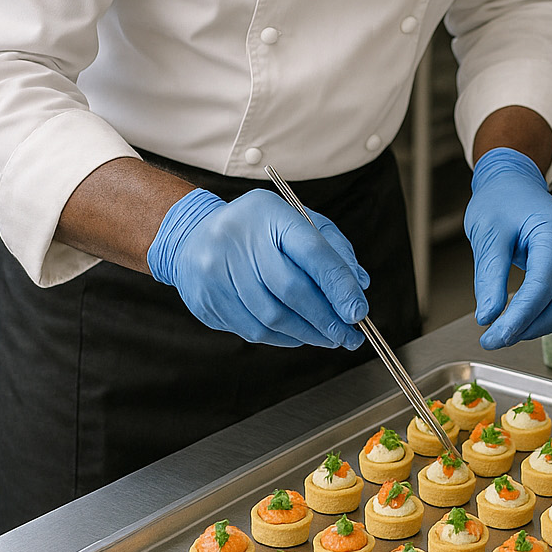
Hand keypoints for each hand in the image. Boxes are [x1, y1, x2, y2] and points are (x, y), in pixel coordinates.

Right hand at [147, 187, 368, 347]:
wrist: (192, 235)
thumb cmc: (257, 229)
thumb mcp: (296, 221)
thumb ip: (332, 249)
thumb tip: (359, 286)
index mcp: (269, 213)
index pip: (312, 252)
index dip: (339, 285)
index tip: (358, 312)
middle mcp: (239, 240)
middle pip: (291, 290)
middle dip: (326, 319)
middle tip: (349, 336)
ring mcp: (217, 272)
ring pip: (272, 317)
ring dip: (308, 334)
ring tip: (329, 338)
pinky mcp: (207, 300)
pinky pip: (253, 330)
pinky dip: (283, 338)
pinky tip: (298, 335)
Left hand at [465, 147, 551, 349]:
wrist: (514, 181)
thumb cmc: (500, 199)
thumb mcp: (487, 233)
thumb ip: (489, 276)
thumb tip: (488, 316)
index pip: (542, 286)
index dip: (519, 317)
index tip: (493, 337)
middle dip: (529, 327)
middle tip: (493, 340)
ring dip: (537, 326)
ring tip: (503, 331)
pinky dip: (542, 315)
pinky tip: (518, 319)